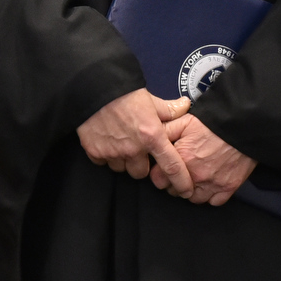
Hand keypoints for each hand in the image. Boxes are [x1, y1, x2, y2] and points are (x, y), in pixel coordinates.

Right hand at [77, 90, 193, 194]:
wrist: (94, 88)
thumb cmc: (124, 93)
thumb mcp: (151, 99)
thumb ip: (169, 109)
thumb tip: (186, 106)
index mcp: (152, 136)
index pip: (172, 166)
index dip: (181, 181)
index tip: (186, 191)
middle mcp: (133, 149)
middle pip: (142, 173)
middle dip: (141, 165)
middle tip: (138, 149)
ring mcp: (113, 152)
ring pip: (122, 169)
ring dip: (123, 160)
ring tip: (121, 142)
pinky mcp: (95, 152)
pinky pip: (103, 163)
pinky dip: (106, 155)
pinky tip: (106, 141)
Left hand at [161, 114, 255, 204]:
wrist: (244, 126)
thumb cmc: (215, 123)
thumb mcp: (185, 120)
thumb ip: (166, 130)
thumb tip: (152, 138)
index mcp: (182, 159)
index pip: (158, 179)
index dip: (159, 173)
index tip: (163, 168)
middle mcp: (195, 176)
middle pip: (174, 192)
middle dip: (174, 183)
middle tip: (181, 171)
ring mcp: (212, 184)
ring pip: (193, 199)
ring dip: (191, 191)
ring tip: (194, 178)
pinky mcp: (228, 188)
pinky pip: (213, 202)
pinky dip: (210, 195)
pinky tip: (209, 184)